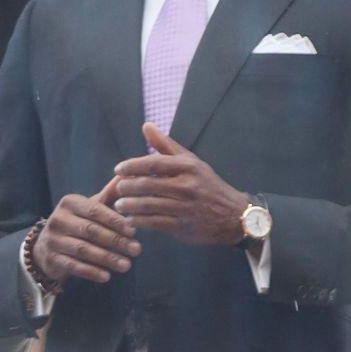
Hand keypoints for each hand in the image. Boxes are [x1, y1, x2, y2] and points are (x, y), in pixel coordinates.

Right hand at [32, 179, 138, 288]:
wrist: (47, 246)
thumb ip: (109, 195)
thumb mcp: (89, 208)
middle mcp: (58, 219)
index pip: (94, 210)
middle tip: (137, 250)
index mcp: (69, 203)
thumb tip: (128, 175)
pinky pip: (73, 266)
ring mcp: (53, 239)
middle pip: (90, 230)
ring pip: (83, 249)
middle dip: (116, 241)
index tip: (134, 231)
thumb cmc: (77, 223)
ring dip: (107, 258)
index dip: (114, 221)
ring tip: (127, 265)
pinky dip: (91, 272)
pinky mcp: (51, 258)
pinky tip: (107, 276)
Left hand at [111, 122, 249, 246]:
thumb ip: (166, 145)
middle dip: (127, 187)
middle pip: (148, 184)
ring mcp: (185, 207)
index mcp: (187, 167)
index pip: (153, 163)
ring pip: (149, 205)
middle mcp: (187, 186)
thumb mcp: (191, 162)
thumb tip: (146, 125)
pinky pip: (155, 223)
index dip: (132, 166)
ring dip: (129, 205)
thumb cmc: (208, 185)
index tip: (118, 169)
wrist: (234, 216)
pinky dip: (139, 221)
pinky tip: (131, 219)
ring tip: (119, 205)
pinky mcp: (184, 226)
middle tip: (116, 189)